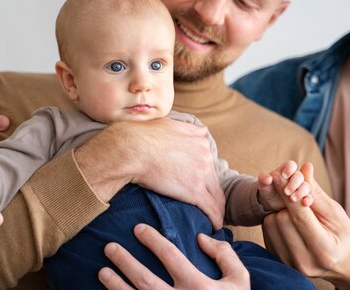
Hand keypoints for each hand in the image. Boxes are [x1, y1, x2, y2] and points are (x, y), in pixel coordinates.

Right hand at [75, 117, 224, 228]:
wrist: (132, 149)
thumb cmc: (142, 136)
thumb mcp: (167, 123)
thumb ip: (183, 128)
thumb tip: (191, 129)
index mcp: (199, 140)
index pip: (207, 162)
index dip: (204, 175)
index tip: (201, 184)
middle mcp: (205, 155)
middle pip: (214, 179)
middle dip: (212, 192)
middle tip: (209, 205)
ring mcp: (202, 173)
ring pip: (217, 195)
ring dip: (217, 208)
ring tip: (214, 219)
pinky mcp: (195, 191)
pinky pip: (212, 209)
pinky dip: (216, 219)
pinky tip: (214, 226)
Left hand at [98, 224, 249, 289]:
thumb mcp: (239, 281)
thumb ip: (225, 255)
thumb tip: (201, 237)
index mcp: (198, 286)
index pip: (169, 255)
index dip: (152, 239)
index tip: (138, 229)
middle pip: (144, 279)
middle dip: (124, 261)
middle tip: (109, 247)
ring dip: (116, 286)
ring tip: (102, 271)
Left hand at [257, 160, 311, 211]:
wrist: (270, 202)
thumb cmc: (267, 189)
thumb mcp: (264, 185)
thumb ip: (263, 180)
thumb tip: (267, 178)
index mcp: (286, 169)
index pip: (291, 165)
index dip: (289, 169)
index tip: (284, 175)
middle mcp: (295, 177)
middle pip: (299, 176)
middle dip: (294, 183)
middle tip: (286, 192)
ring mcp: (301, 187)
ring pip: (305, 186)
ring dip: (300, 192)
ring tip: (292, 199)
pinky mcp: (304, 197)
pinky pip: (309, 197)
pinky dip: (308, 200)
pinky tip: (305, 204)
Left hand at [262, 163, 349, 289]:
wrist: (348, 266)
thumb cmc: (345, 236)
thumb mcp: (336, 214)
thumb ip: (317, 193)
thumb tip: (304, 169)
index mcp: (324, 250)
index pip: (299, 216)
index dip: (287, 193)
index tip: (278, 175)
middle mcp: (305, 262)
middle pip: (281, 220)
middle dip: (285, 202)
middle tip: (293, 194)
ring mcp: (290, 265)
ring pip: (270, 225)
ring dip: (278, 211)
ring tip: (294, 211)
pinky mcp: (280, 264)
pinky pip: (267, 234)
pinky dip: (275, 222)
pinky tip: (288, 222)